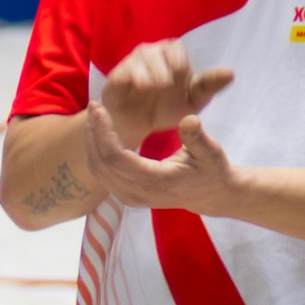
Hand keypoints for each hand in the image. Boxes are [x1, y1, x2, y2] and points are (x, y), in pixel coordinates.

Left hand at [83, 93, 245, 219]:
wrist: (211, 195)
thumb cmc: (211, 169)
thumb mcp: (212, 152)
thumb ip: (198, 137)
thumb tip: (189, 119)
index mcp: (156, 182)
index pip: (116, 158)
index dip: (104, 132)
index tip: (100, 108)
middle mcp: (139, 194)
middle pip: (102, 164)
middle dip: (94, 133)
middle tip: (94, 106)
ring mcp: (131, 198)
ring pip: (98, 171)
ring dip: (92, 142)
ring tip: (95, 116)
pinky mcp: (128, 197)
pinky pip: (103, 176)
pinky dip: (96, 153)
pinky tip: (99, 133)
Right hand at [95, 38, 235, 147]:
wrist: (136, 127)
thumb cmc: (167, 109)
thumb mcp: (192, 102)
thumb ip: (209, 86)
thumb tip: (231, 73)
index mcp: (173, 55)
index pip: (178, 51)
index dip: (180, 66)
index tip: (182, 81)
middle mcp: (152, 53)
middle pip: (160, 52)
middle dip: (165, 69)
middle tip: (166, 87)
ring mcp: (132, 62)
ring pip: (142, 59)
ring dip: (149, 74)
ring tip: (151, 89)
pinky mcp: (116, 77)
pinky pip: (122, 74)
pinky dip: (130, 80)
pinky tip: (136, 90)